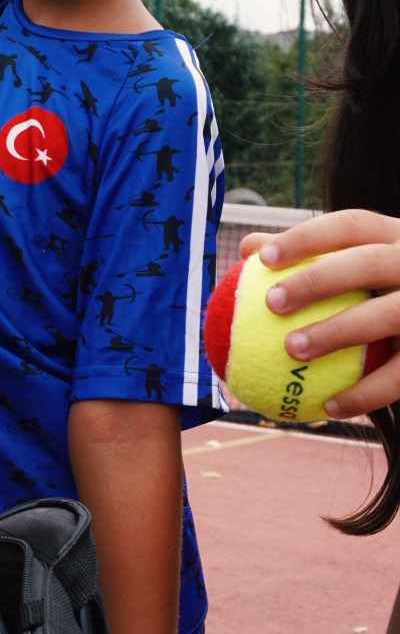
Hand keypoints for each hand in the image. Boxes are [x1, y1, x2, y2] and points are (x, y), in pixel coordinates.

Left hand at [241, 209, 399, 417]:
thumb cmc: (384, 292)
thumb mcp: (359, 266)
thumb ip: (309, 255)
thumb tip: (247, 248)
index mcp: (395, 238)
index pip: (351, 226)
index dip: (307, 237)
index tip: (263, 258)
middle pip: (369, 263)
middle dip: (319, 279)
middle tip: (272, 303)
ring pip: (391, 314)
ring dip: (338, 332)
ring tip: (291, 350)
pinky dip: (368, 393)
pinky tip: (329, 407)